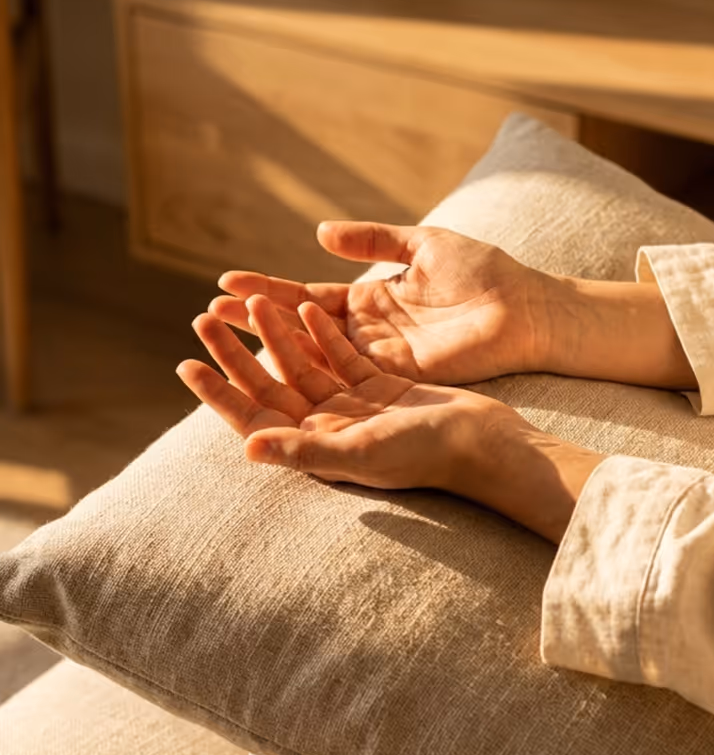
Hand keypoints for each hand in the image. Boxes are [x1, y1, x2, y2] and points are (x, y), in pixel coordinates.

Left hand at [178, 295, 604, 541]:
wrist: (485, 442)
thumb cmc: (425, 454)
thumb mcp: (361, 452)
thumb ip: (306, 450)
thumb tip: (248, 449)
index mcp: (317, 448)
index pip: (254, 418)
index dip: (219, 393)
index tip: (186, 364)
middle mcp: (329, 428)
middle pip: (270, 386)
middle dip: (237, 353)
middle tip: (203, 319)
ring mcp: (354, 406)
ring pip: (302, 364)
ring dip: (275, 334)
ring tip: (249, 300)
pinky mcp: (379, 386)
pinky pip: (339, 353)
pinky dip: (319, 330)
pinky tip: (300, 303)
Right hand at [208, 222, 558, 384]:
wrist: (523, 306)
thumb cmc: (481, 272)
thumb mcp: (420, 245)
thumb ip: (372, 239)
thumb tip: (318, 233)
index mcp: (369, 299)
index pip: (305, 298)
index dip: (266, 292)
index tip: (224, 283)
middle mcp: (365, 331)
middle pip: (297, 329)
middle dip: (253, 321)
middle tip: (205, 317)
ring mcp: (377, 356)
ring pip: (311, 354)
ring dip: (268, 346)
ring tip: (224, 339)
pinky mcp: (396, 374)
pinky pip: (344, 373)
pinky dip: (308, 371)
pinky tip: (272, 367)